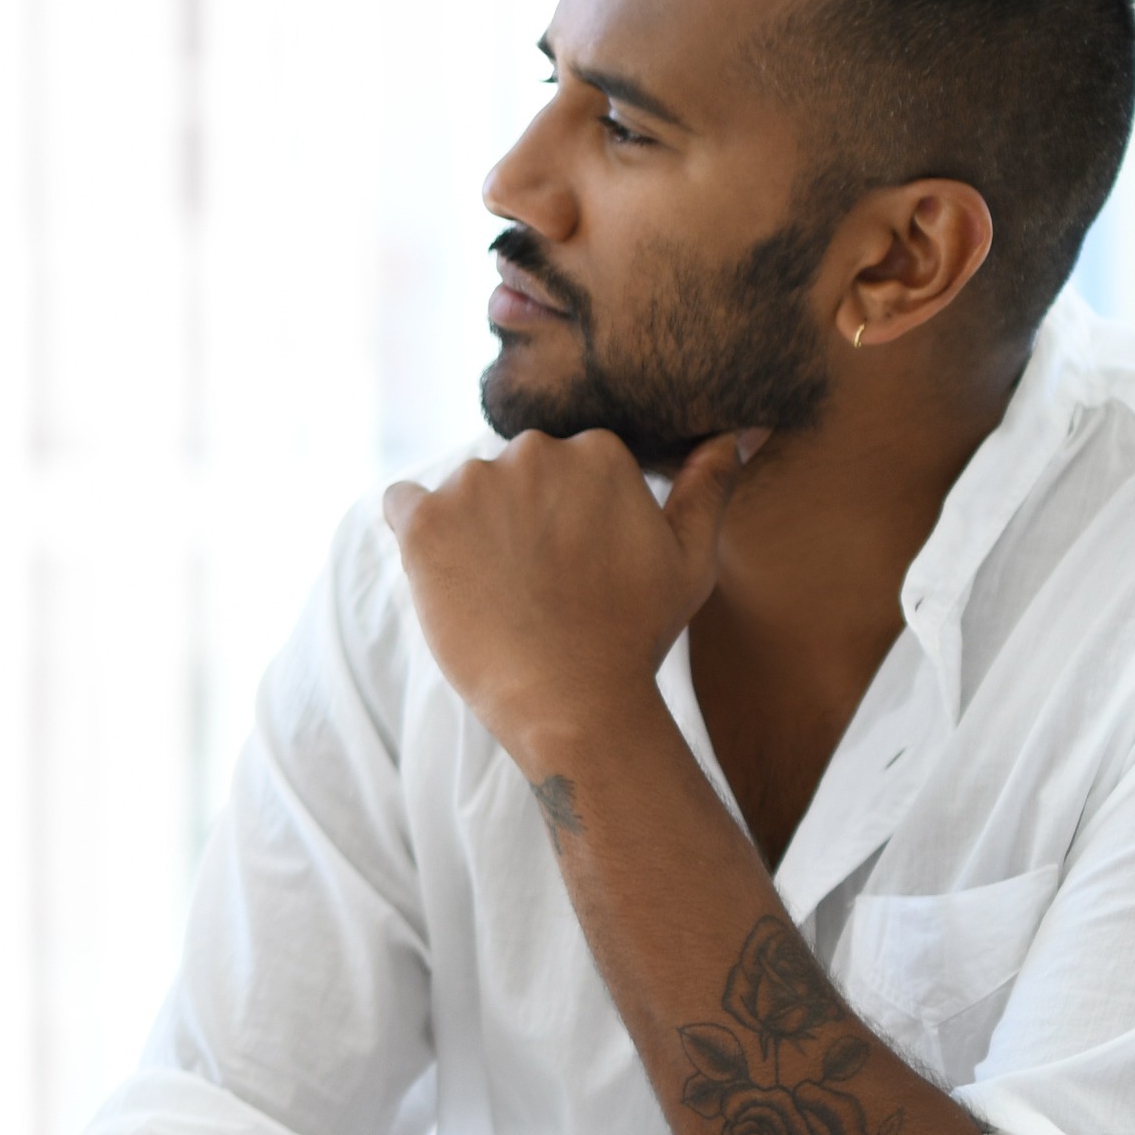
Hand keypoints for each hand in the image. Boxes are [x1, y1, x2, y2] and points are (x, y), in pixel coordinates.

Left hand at [378, 428, 753, 754]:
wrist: (571, 701)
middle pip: (509, 476)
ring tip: (498, 593)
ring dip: (469, 532)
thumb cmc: (633, 635)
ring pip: (459, 495)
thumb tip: (734, 432)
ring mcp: (475, 482)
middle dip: (516, 519)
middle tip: (535, 585)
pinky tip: (442, 575)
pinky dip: (414, 533)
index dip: (563, 520)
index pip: (561, 468)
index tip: (571, 566)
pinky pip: (400, 505)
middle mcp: (536, 451)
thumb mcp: (689, 558)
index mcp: (599, 450)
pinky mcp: (425, 520)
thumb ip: (708, 487)